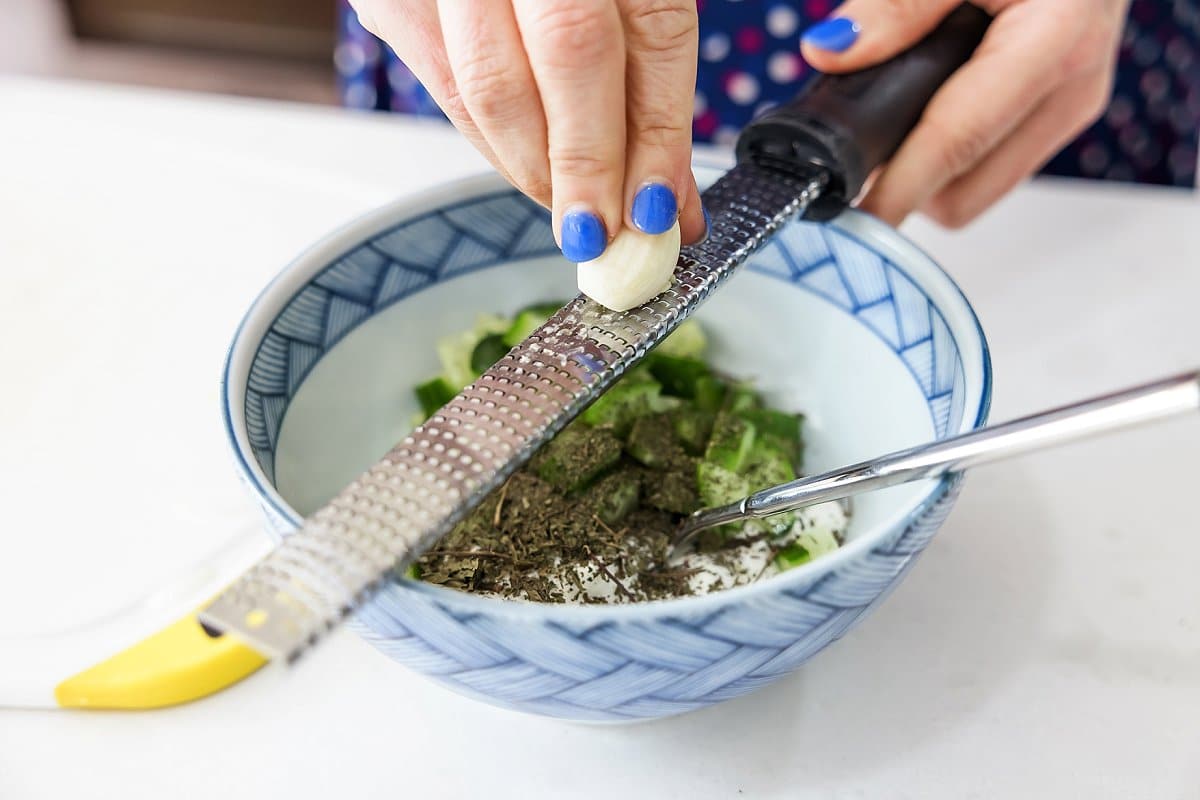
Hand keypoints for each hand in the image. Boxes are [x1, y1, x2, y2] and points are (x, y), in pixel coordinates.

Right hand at [349, 0, 707, 260]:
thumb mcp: (621, 1)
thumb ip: (648, 89)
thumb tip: (670, 203)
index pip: (656, 28)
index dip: (660, 133)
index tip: (661, 210)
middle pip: (572, 52)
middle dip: (592, 164)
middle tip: (604, 235)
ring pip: (493, 87)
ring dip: (538, 172)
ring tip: (572, 217)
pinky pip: (445, 92)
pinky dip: (494, 149)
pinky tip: (528, 173)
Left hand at [800, 0, 1128, 227]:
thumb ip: (898, 5)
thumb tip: (830, 52)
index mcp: (1053, 42)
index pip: (956, 142)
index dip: (897, 190)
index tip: (851, 222)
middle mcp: (1071, 90)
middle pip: (964, 192)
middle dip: (905, 179)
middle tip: (859, 137)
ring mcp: (1071, 107)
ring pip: (976, 186)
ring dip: (927, 166)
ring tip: (898, 106)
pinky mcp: (1063, 113)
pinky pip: (992, 162)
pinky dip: (952, 149)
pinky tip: (931, 99)